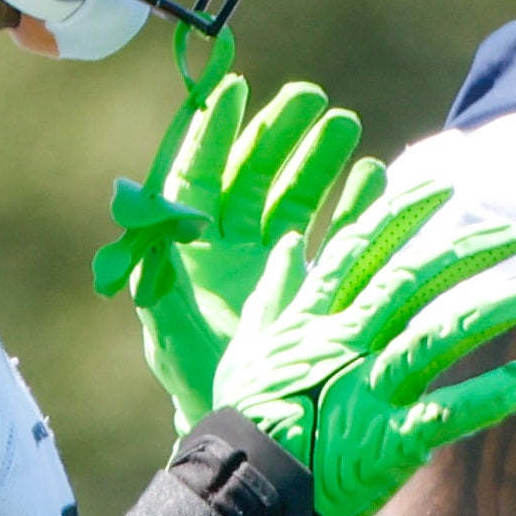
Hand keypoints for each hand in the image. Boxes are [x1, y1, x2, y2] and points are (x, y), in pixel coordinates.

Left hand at [95, 66, 381, 428]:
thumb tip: (139, 214)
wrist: (248, 426)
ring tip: (346, 125)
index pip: (199, 174)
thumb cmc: (197, 380)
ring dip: (320, 158)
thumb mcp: (170, 326)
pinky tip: (375, 174)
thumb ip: (156, 269)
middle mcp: (231, 244)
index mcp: (191, 247)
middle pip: (255, 172)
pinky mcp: (314, 277)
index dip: (214, 130)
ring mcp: (275, 259)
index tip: (235, 88)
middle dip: (280, 133)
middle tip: (311, 99)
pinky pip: (337, 227)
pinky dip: (356, 200)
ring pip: (297, 192)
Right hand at [213, 181, 515, 515]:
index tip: (444, 185)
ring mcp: (366, 391)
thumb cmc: (243, 425)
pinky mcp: (387, 441)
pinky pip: (450, 413)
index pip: (360, 249)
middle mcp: (344, 345)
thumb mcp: (247, 349)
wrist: (237, 498)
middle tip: (513, 231)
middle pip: (410, 280)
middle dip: (464, 250)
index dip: (402, 212)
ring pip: (435, 334)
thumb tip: (287, 242)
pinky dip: (494, 396)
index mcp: (312, 322)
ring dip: (489, 308)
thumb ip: (273, 294)